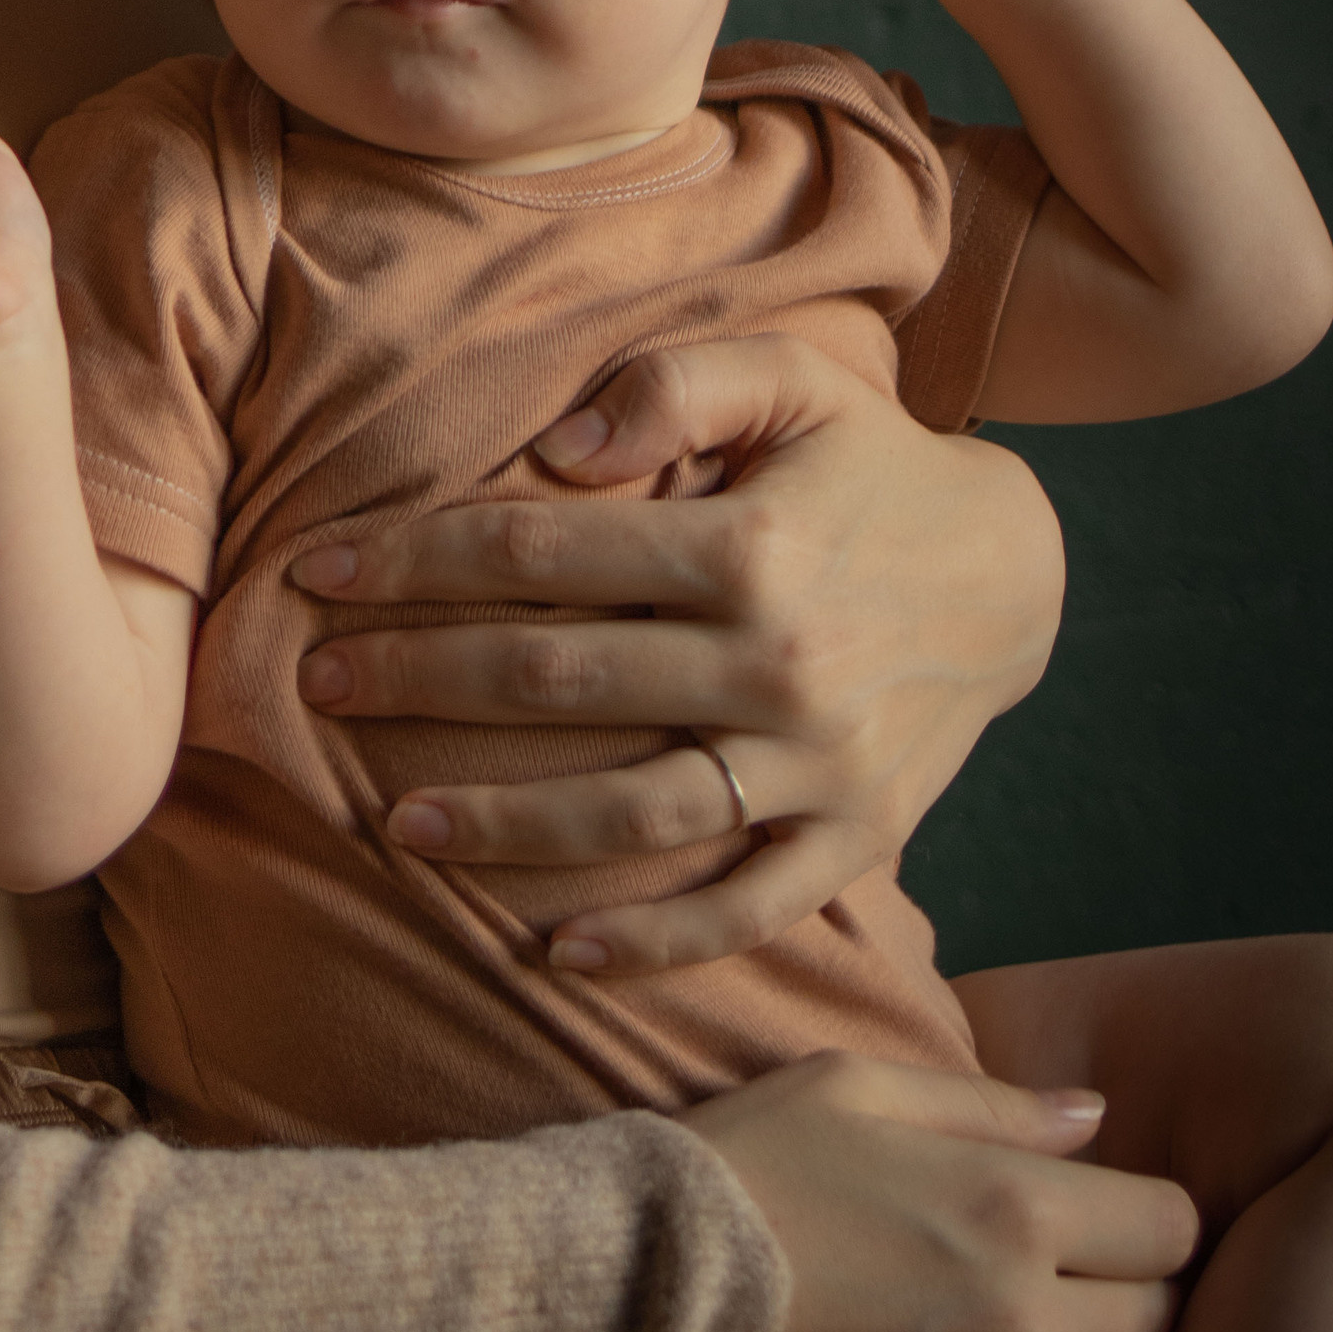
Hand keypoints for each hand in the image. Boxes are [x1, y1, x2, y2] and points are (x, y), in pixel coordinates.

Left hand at [290, 336, 1064, 972]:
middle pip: (561, 682)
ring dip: (508, 828)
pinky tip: (558, 954)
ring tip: (398, 829)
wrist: (1017, 574)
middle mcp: (782, 662)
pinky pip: (744, 907)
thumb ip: (673, 386)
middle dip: (419, 683)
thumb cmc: (868, 462)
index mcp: (750, 545)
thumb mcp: (792, 377)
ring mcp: (821, 764)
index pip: (539, 554)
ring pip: (635, 815)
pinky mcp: (858, 838)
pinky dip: (653, 942)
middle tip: (316, 688)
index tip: (316, 572)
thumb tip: (555, 453)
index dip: (414, 558)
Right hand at [680, 1052, 1196, 1331]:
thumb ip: (992, 1104)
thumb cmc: (739, 1167)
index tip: (1107, 1214)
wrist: (623, 1297)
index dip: (1145, 1216)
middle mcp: (1014, 1327)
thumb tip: (1095, 1122)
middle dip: (1130, 1294)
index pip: (1170, 1229)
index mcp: (1009, 1210)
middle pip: (1157, 1329)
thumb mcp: (853, 1087)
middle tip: (1074, 1276)